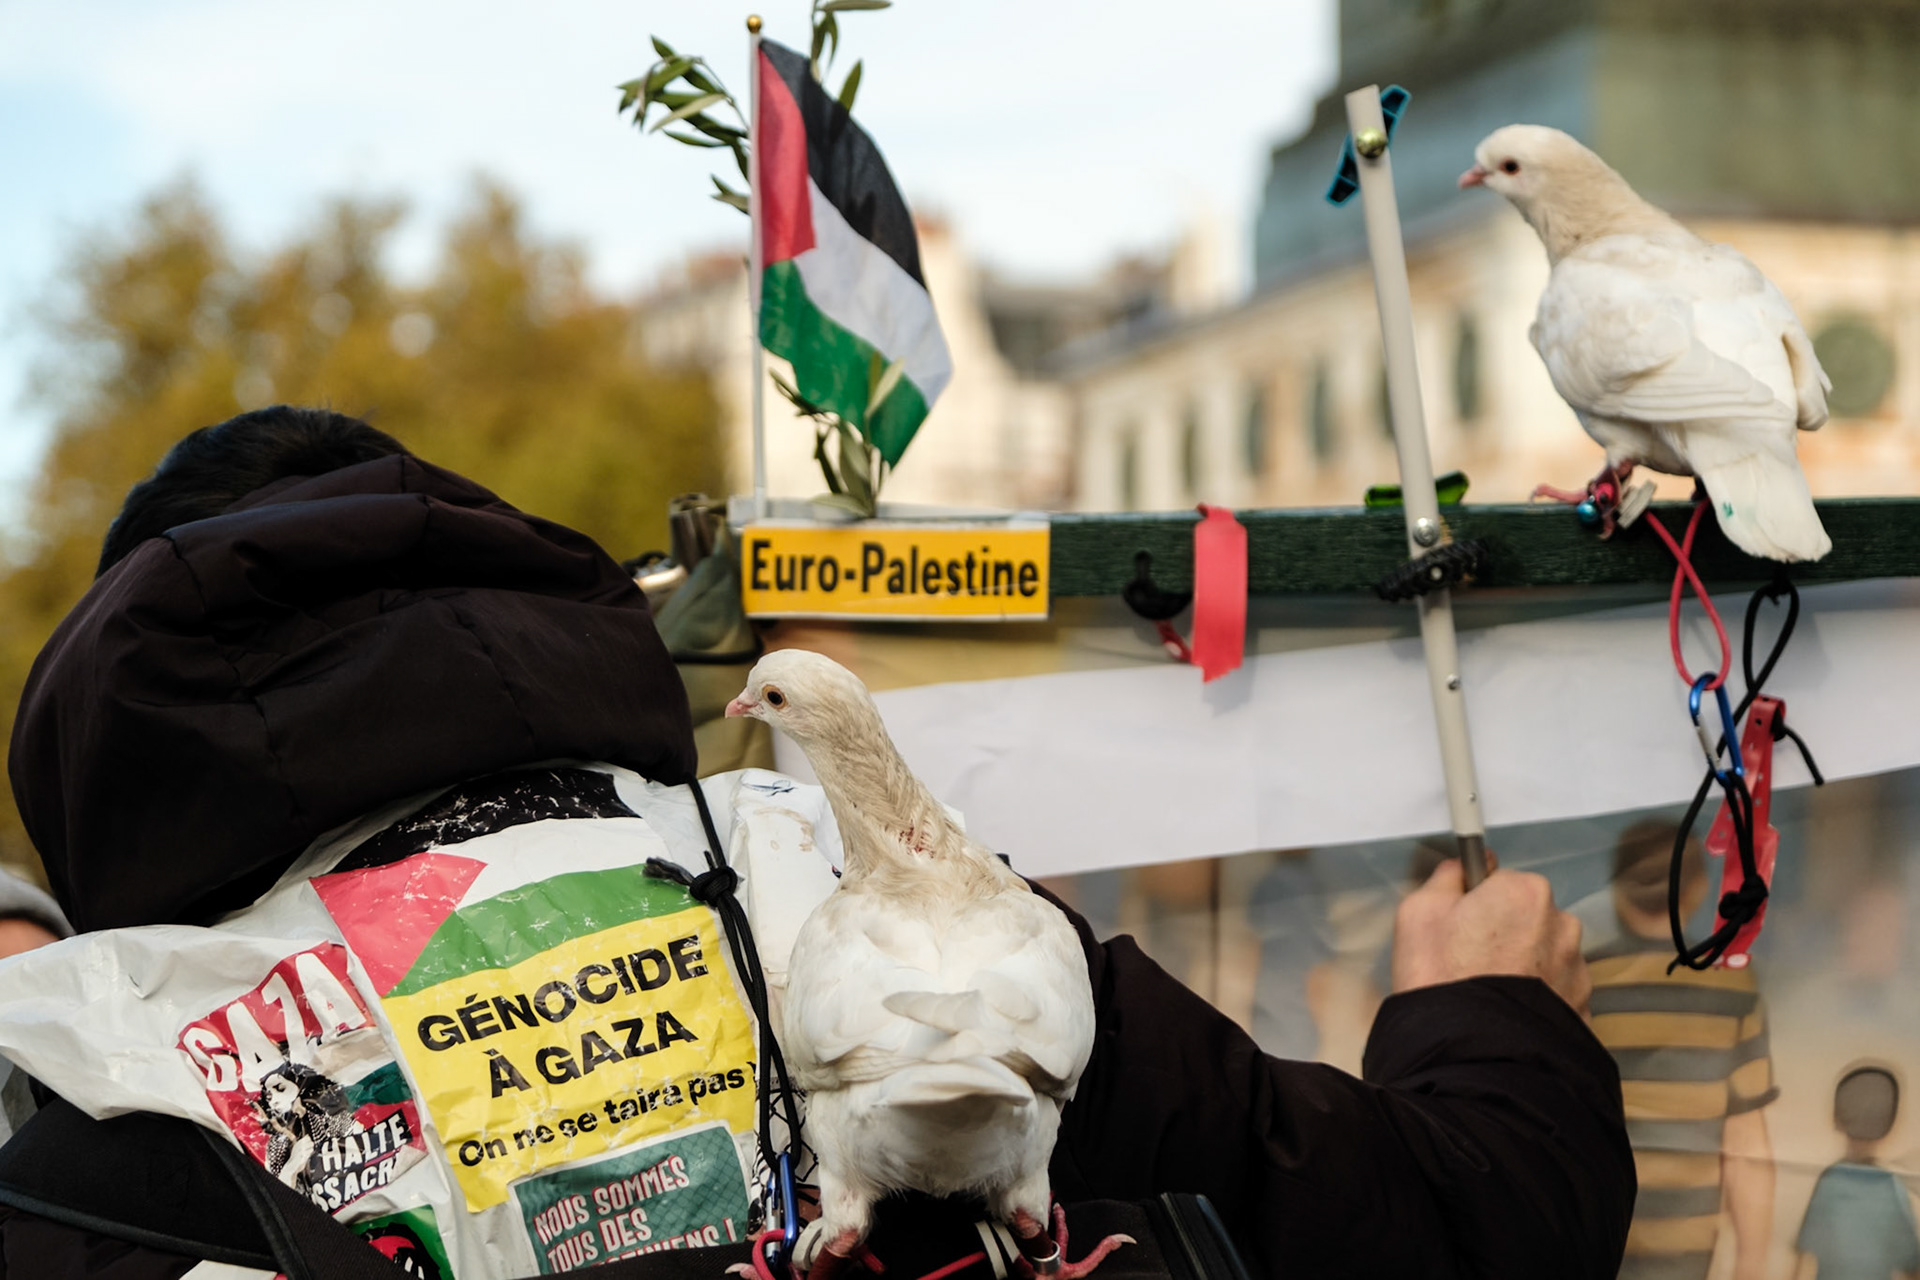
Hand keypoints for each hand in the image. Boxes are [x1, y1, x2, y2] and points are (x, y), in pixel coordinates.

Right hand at [1391, 858, 1590, 1015]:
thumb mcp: (1418, 912)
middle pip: (1525, 915)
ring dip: (1522, 965)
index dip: (1474, 902)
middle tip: (1467, 961)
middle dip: (1502, 931)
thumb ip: (1445, 879)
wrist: (1471, 1056)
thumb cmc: (1441, 980)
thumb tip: (1460, 871)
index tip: (1458, 925)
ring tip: (1488, 992)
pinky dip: (1535, 997)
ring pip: (1543, 953)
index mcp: (1524, 892)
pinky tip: (1506, 1012)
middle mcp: (1560, 924)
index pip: (1498, 880)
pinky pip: (1553, 989)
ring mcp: (1576, 968)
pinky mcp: (1581, 1006)